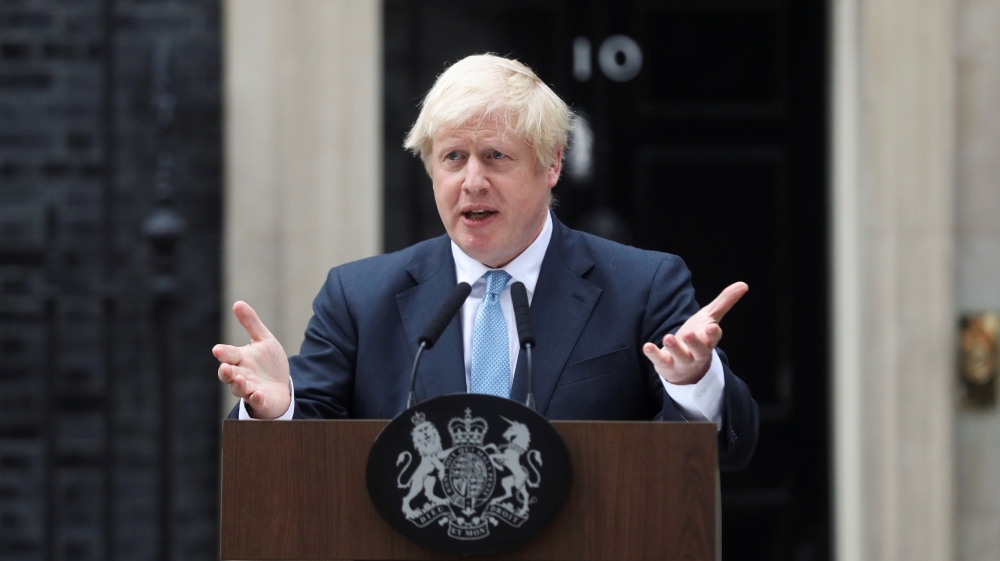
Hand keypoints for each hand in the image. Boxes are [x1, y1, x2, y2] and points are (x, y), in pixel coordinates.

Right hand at [212, 301, 290, 418]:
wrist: (282, 386)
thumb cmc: (268, 363)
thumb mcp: (263, 340)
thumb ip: (251, 323)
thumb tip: (237, 303)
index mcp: (240, 359)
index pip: (229, 355)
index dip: (224, 353)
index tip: (217, 350)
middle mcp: (241, 375)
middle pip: (229, 375)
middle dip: (226, 372)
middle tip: (225, 368)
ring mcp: (250, 389)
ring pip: (239, 389)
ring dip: (239, 385)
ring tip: (240, 379)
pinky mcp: (261, 400)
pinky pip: (256, 401)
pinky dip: (256, 398)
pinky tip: (258, 393)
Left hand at [642, 282, 747, 384]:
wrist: (685, 367)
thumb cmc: (699, 338)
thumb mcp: (710, 318)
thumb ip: (725, 302)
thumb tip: (744, 285)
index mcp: (708, 341)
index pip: (713, 338)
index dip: (713, 334)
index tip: (711, 327)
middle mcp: (697, 353)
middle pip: (699, 350)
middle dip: (695, 343)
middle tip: (689, 334)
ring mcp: (682, 360)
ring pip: (680, 356)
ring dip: (674, 348)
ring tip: (668, 337)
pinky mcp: (667, 365)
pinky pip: (660, 361)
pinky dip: (654, 354)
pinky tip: (647, 346)